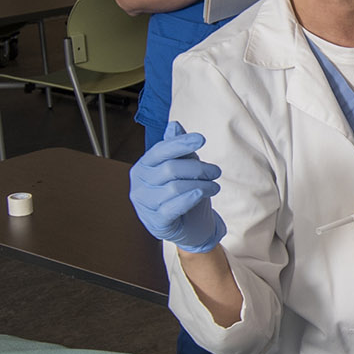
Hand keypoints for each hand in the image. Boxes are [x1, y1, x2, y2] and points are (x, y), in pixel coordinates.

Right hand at [129, 120, 227, 251]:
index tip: (202, 139)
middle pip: (170, 169)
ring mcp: (144, 205)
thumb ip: (177, 148)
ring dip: (201, 184)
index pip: (160, 151)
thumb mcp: (183, 168)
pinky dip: (189, 198)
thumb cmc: (184, 194)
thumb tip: (174, 125)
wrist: (190, 227)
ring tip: (215, 186)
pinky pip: (172, 207)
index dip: (180, 144)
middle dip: (197, 168)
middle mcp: (138, 185)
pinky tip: (202, 193)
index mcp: (142, 167)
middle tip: (216, 171)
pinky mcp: (156, 222)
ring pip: (174, 187)